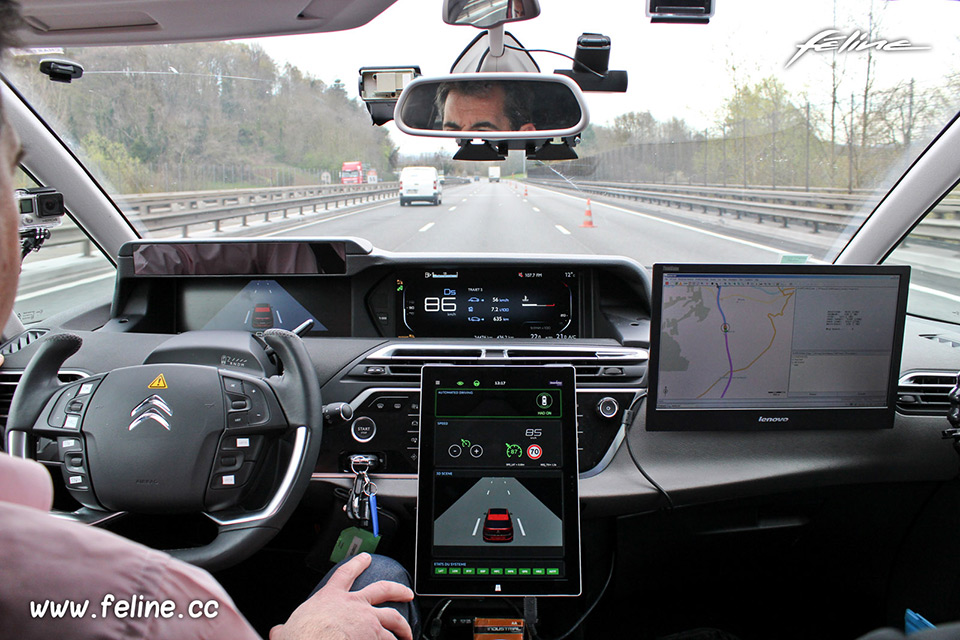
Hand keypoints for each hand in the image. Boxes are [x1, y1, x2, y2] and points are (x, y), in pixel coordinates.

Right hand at [269, 553, 413, 639]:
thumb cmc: (302, 636)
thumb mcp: (288, 629)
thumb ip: (285, 629)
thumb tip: (277, 633)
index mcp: (331, 598)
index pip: (345, 573)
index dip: (357, 563)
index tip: (366, 558)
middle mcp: (355, 605)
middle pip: (382, 589)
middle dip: (397, 589)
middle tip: (406, 591)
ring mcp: (368, 620)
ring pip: (393, 617)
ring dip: (402, 626)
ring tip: (407, 632)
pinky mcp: (376, 637)